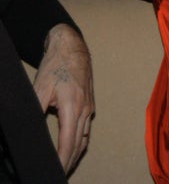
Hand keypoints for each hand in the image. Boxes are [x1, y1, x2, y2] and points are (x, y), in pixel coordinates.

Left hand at [33, 23, 94, 172]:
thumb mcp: (40, 87)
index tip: (57, 171)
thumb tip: (29, 130)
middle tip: (60, 174)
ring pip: (85, 137)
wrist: (72, 47)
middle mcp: (84, 109)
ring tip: (66, 166)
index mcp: (73, 107)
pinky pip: (86, 128)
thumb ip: (36, 109)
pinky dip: (80, 141)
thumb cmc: (56, 65)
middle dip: (70, 162)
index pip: (68, 142)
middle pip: (79, 144)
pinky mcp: (89, 103)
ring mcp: (89, 106)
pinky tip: (74, 145)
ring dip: (76, 154)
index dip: (63, 160)